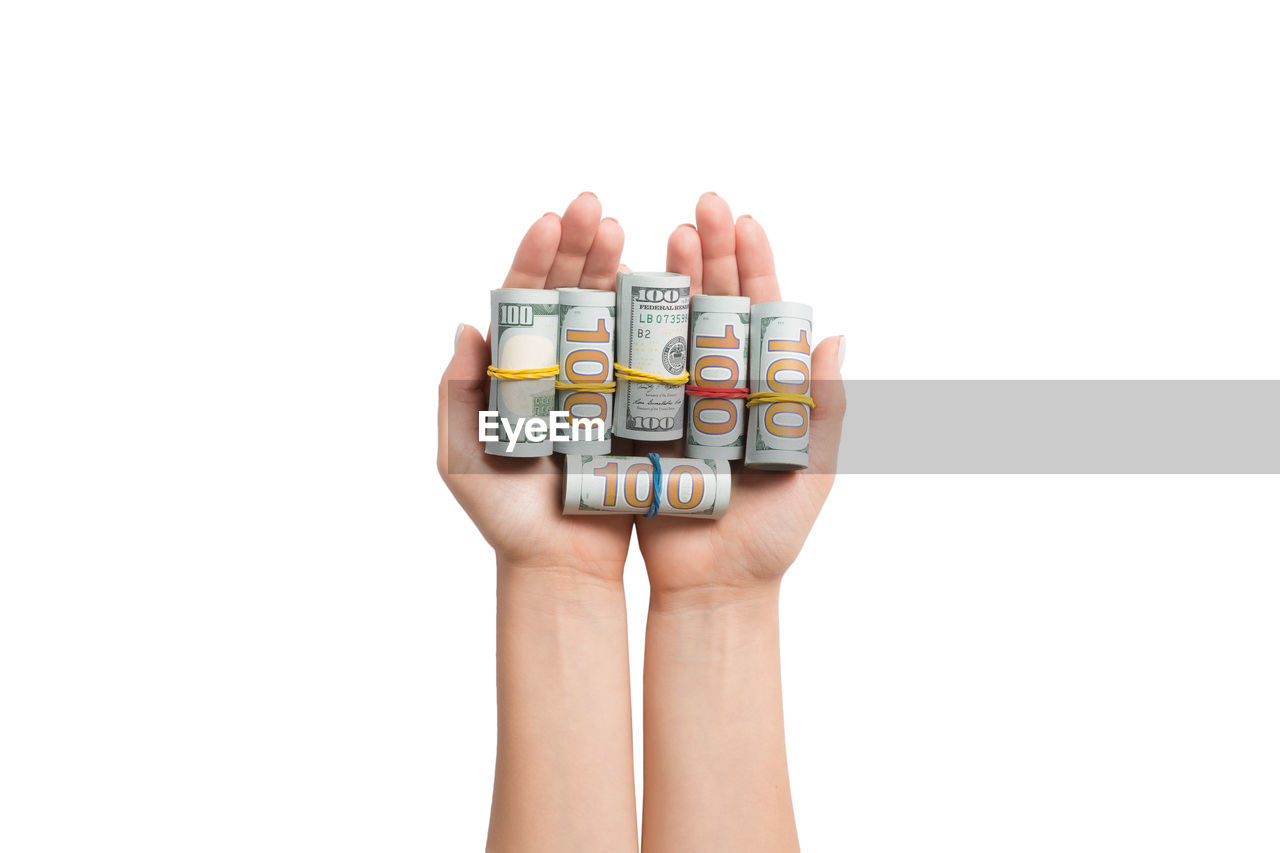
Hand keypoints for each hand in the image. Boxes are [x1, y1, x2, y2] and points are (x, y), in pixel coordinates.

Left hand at [437, 193, 634, 580]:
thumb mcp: (462, 457)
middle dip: (583, 248)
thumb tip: (465, 324)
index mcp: (515, 371)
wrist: (562, 569)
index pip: (524, 299)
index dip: (536, 257)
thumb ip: (458, 394)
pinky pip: (654, 360)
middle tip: (598, 210)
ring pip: (615, 317)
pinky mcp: (641, 412)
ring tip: (639, 232)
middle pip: (571, 295)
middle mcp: (559, 370)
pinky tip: (675, 289)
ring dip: (625, 272)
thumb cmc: (505, 519)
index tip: (553, 219)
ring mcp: (602, 388)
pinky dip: (663, 322)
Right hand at [635, 193, 845, 600]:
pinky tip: (609, 291)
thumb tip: (835, 336)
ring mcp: (673, 402)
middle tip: (699, 209)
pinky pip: (621, 369)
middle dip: (708, 253)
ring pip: (665, 327)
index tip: (742, 218)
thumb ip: (823, 410)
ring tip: (657, 235)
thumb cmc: (770, 539)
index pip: (760, 311)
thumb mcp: (810, 474)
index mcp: (761, 388)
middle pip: (712, 305)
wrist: (711, 592)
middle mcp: (716, 385)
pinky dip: (615, 329)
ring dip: (663, 279)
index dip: (753, 263)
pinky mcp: (633, 425)